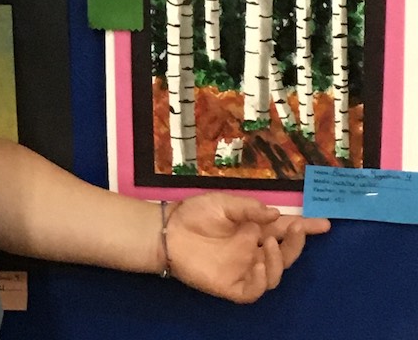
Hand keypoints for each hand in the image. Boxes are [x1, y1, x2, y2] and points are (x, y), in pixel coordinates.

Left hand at [164, 192, 329, 303]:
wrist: (170, 231)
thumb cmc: (195, 214)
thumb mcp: (224, 204)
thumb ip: (249, 209)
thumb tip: (277, 214)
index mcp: (253, 229)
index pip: (284, 230)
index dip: (304, 228)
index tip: (324, 223)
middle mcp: (253, 251)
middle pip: (286, 253)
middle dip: (298, 243)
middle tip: (299, 229)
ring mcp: (244, 269)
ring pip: (275, 274)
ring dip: (279, 260)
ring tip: (269, 243)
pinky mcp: (232, 285)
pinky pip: (255, 290)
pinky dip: (262, 279)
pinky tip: (260, 264)